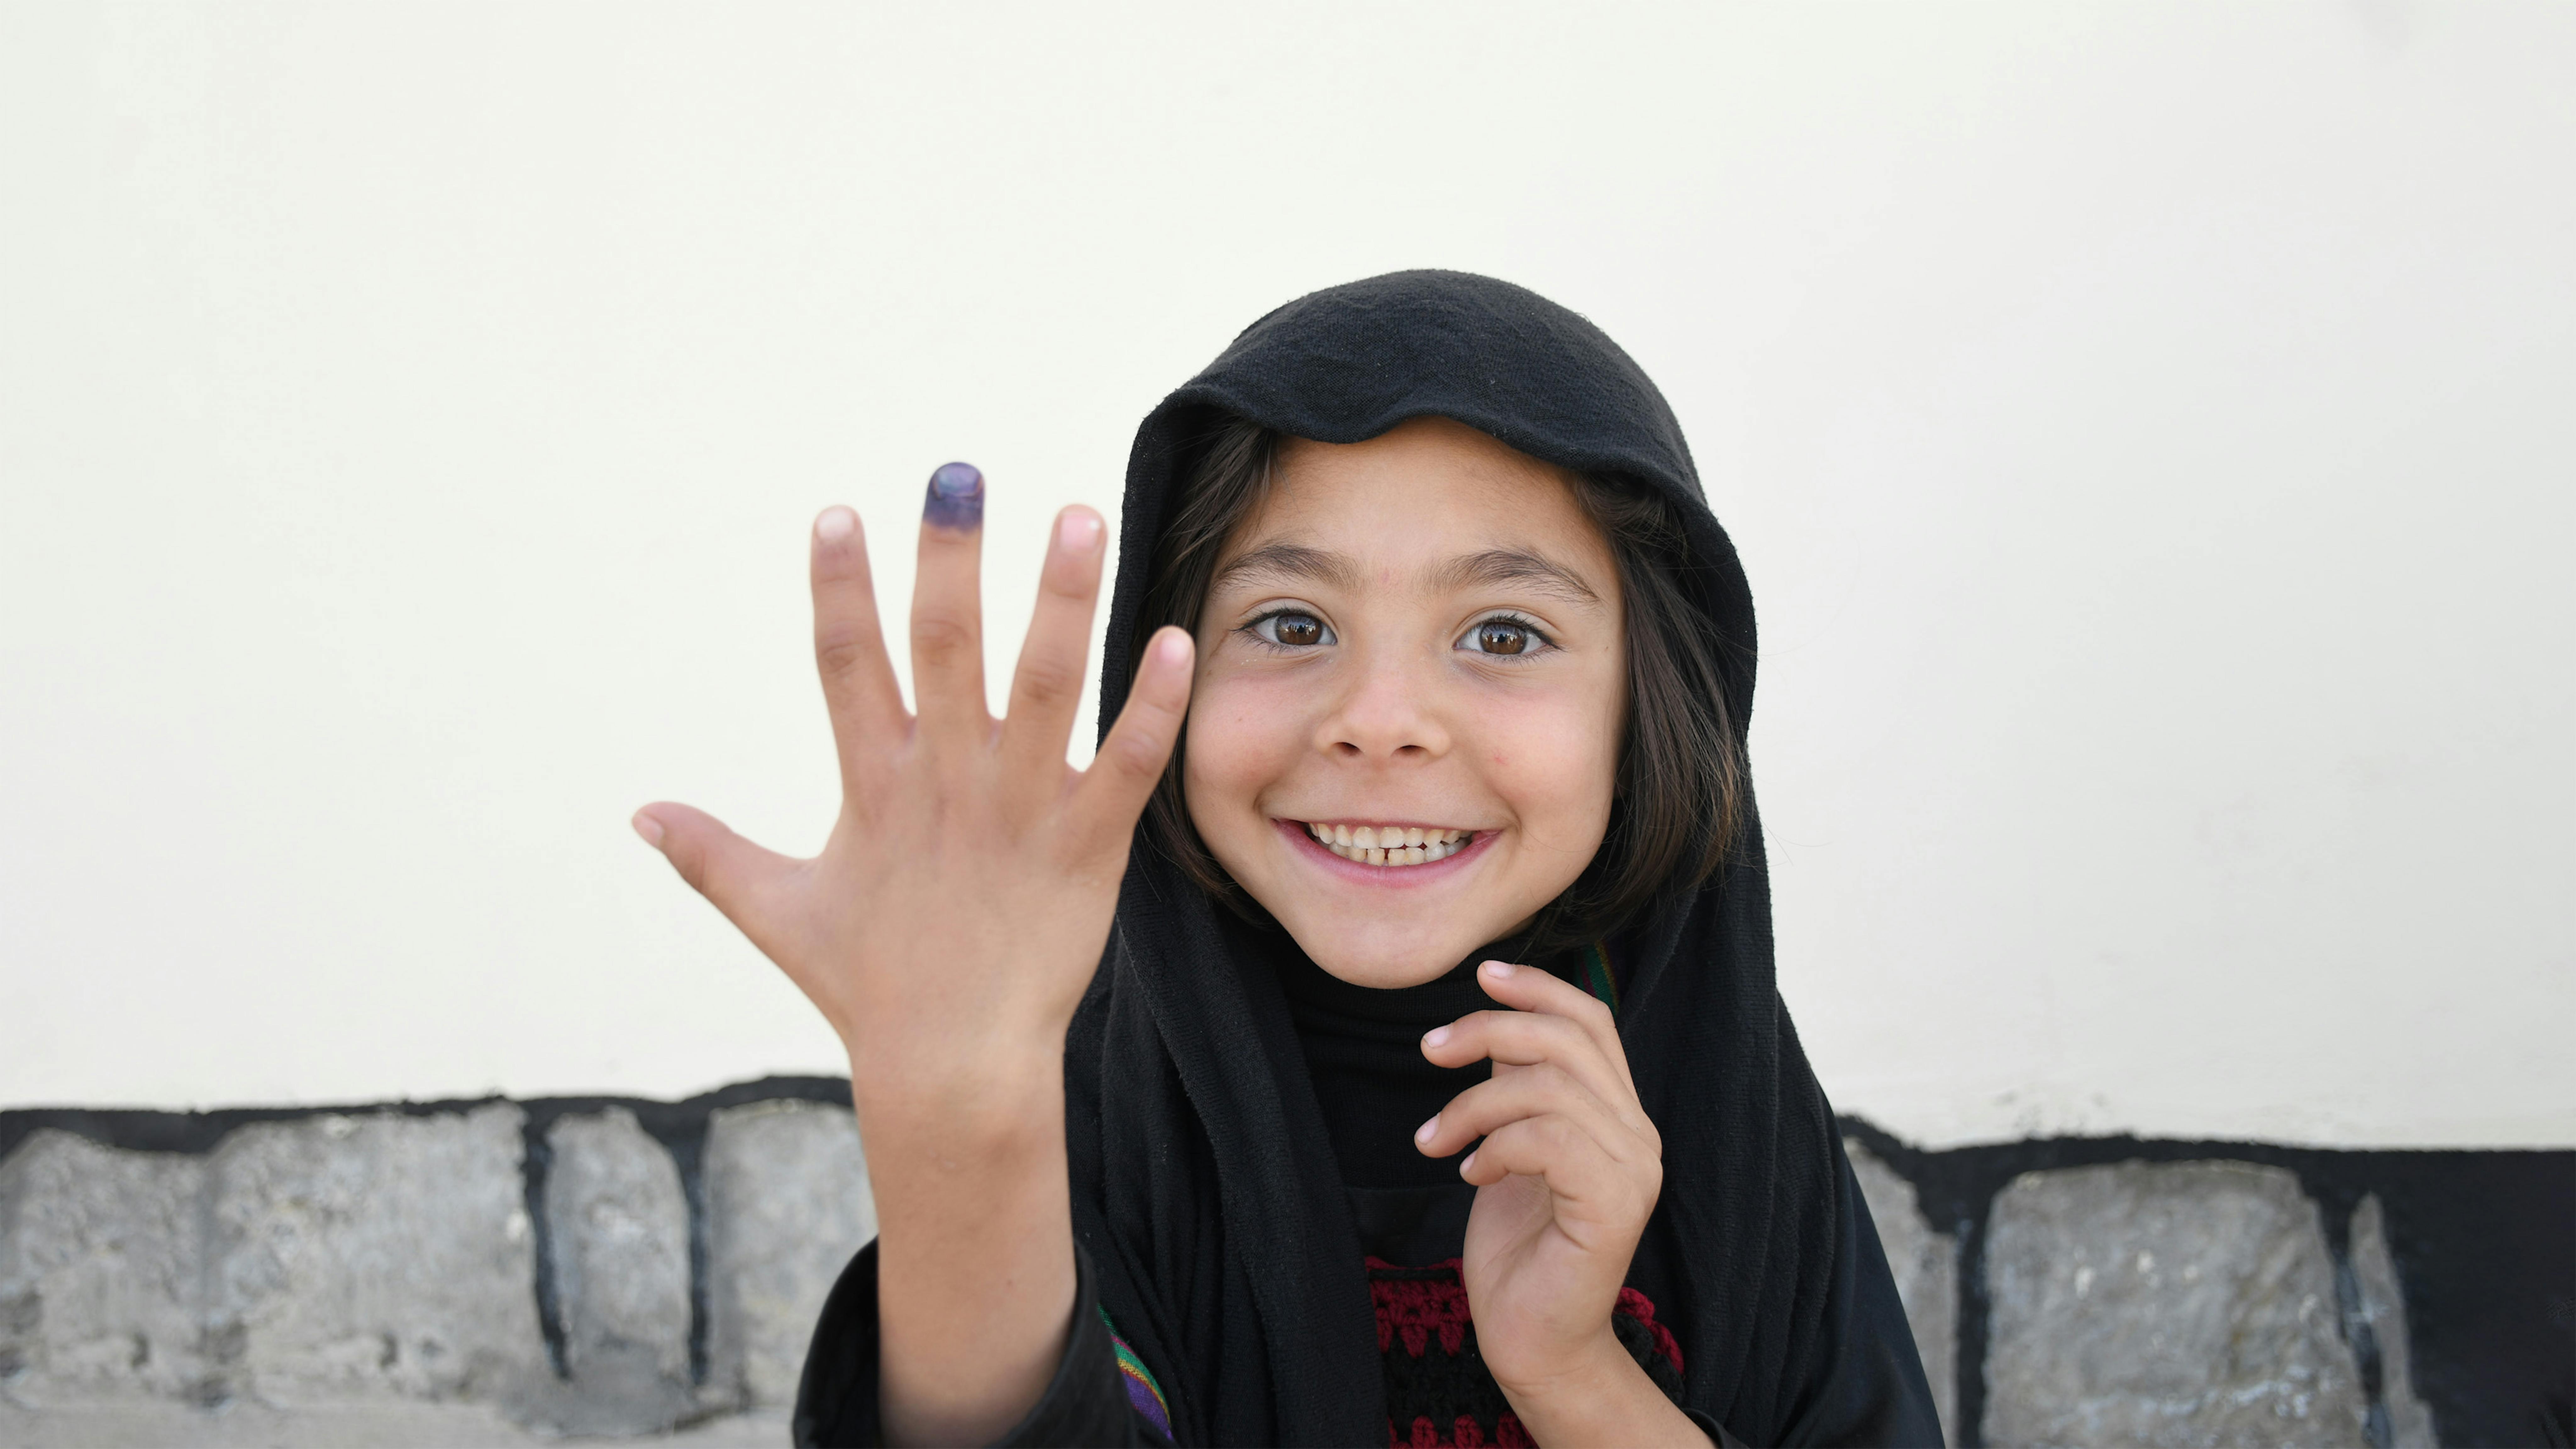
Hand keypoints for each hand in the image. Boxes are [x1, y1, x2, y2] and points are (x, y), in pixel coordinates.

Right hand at [633, 472, 1192, 1110]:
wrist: (949, 1069)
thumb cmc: (868, 987)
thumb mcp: (779, 913)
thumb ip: (712, 856)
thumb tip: (641, 816)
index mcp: (873, 786)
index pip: (846, 663)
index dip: (840, 588)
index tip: (838, 513)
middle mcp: (944, 783)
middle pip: (945, 648)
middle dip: (950, 558)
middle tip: (961, 473)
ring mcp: (1018, 811)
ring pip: (1045, 685)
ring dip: (1062, 599)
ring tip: (1080, 517)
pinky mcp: (1084, 848)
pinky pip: (1125, 765)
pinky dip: (1153, 705)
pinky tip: (1174, 639)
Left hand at [1421, 960, 1701, 1444]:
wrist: (1532, 1339)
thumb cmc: (1517, 1248)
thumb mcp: (1511, 1148)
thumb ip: (1518, 1089)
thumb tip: (1496, 1025)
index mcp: (1618, 1116)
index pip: (1592, 1021)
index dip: (1538, 986)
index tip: (1481, 973)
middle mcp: (1639, 1136)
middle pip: (1568, 1038)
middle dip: (1489, 1028)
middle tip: (1430, 1049)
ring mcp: (1634, 1170)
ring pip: (1549, 1086)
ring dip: (1473, 1103)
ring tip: (1436, 1139)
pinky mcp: (1615, 1205)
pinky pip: (1548, 1138)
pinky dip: (1495, 1146)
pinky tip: (1469, 1174)